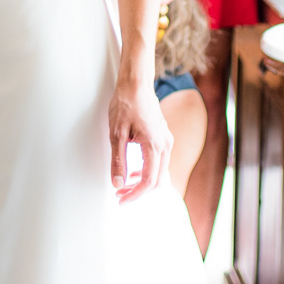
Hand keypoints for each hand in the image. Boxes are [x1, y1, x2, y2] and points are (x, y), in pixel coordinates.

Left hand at [109, 76, 172, 204]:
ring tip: (124, 183)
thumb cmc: (126, 105)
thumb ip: (118, 161)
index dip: (134, 195)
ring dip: (143, 182)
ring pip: (161, 172)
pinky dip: (148, 170)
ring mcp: (167, 140)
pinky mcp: (164, 137)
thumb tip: (118, 184)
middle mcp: (165, 145)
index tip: (121, 199)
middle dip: (139, 191)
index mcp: (154, 146)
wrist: (136, 84)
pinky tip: (133, 169)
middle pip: (158, 181)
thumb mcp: (116, 135)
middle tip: (120, 194)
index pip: (148, 181)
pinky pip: (160, 162)